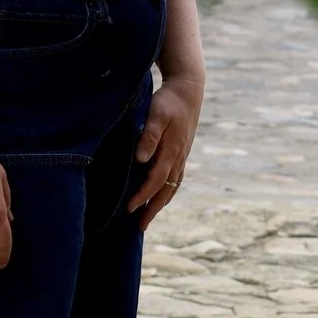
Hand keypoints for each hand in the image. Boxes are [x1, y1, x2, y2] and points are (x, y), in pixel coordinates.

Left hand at [128, 72, 203, 230]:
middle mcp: (179, 157)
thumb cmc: (168, 101)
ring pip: (172, 186)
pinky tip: (162, 196)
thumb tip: (141, 159)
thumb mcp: (156, 114)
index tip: (129, 209)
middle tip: (140, 227)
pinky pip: (177, 178)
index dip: (142, 196)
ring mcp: (182, 156)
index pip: (155, 180)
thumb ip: (149, 136)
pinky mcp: (182, 152)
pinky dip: (169, 191)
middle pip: (165, 190)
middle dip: (152, 209)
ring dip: (161, 203)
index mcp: (171, 150)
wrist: (188, 90)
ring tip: (149, 217)